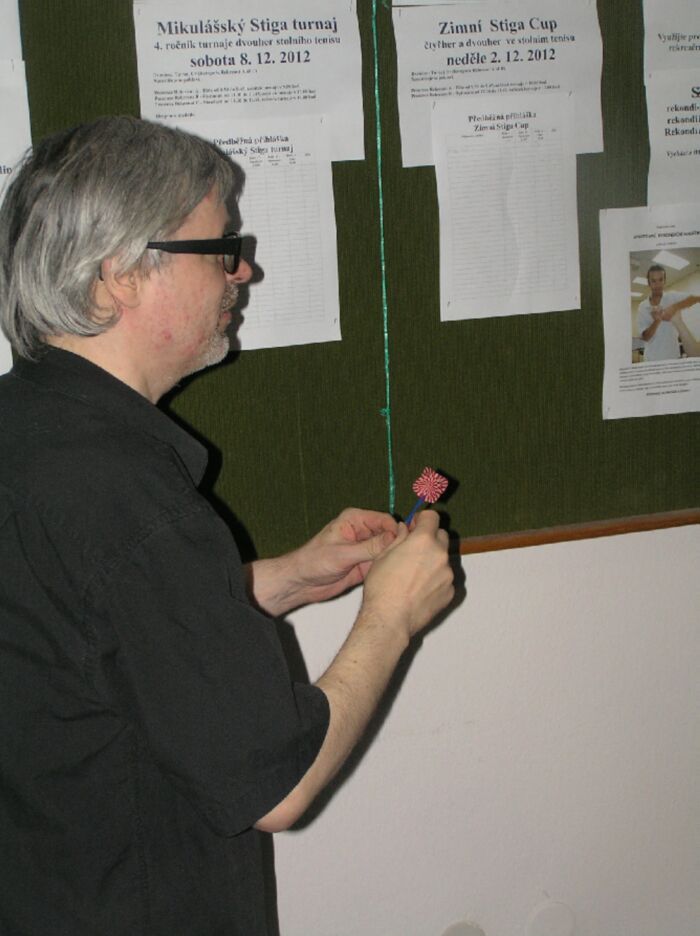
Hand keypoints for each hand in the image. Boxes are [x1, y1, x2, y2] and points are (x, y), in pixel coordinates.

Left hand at [290, 508, 399, 600]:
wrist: (302, 583)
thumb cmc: (314, 562)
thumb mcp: (343, 554)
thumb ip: (369, 547)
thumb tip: (393, 537)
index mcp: (355, 520)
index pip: (384, 520)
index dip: (395, 531)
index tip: (401, 545)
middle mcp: (363, 532)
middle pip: (389, 534)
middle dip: (397, 545)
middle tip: (404, 558)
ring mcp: (365, 548)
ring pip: (388, 549)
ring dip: (393, 558)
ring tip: (399, 568)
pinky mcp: (366, 563)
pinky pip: (383, 563)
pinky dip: (387, 568)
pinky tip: (391, 575)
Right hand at [361, 510, 453, 639]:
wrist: (390, 618)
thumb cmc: (382, 587)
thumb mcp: (383, 556)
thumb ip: (399, 538)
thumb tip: (405, 529)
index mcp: (423, 540)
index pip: (432, 517)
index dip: (422, 520)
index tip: (415, 526)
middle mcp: (440, 554)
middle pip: (442, 536)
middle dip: (430, 539)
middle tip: (414, 550)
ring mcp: (448, 574)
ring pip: (443, 559)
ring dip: (433, 560)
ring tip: (413, 575)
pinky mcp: (450, 592)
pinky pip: (444, 579)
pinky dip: (435, 580)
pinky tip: (419, 589)